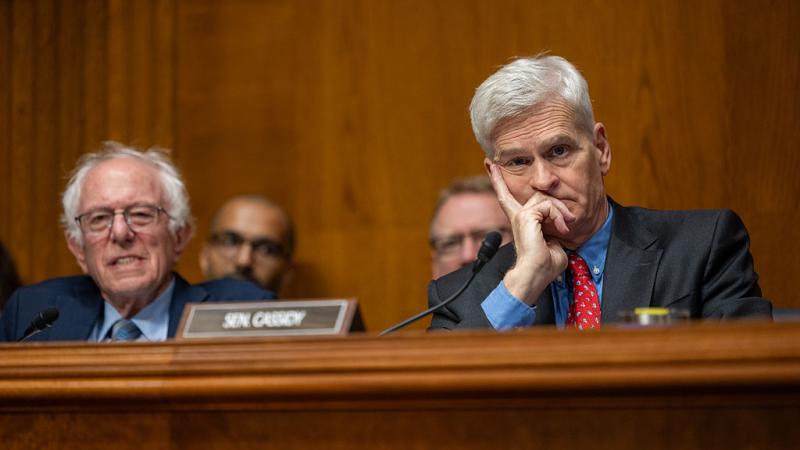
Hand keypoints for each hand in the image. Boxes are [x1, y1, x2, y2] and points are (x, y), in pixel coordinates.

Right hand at [489, 164, 574, 304]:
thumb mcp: (554, 242)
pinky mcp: (526, 216)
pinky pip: (548, 206)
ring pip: (546, 199)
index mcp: (521, 221)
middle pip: (538, 194)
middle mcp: (517, 216)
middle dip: (558, 205)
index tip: (490, 165)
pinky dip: (558, 217)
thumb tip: (562, 224)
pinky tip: (561, 229)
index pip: (507, 197)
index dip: (498, 181)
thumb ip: (554, 228)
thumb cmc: (545, 265)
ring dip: (560, 212)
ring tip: (565, 228)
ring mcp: (520, 215)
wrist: (535, 274)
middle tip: (569, 222)